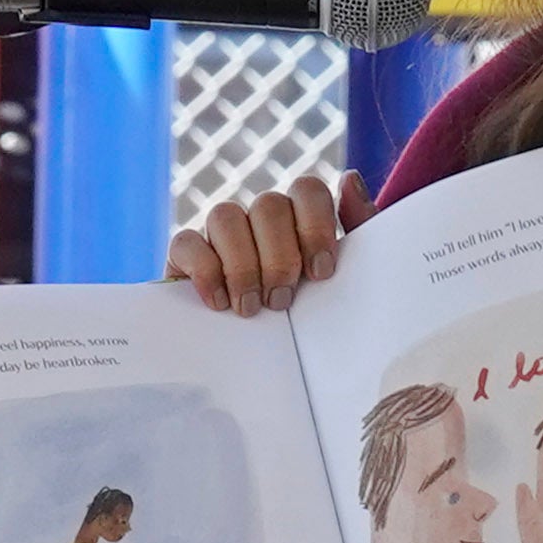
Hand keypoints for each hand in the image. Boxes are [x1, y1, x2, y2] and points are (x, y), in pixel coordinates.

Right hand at [170, 169, 369, 314]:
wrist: (263, 365)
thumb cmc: (310, 316)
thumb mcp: (344, 279)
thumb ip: (358, 229)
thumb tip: (350, 178)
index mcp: (299, 217)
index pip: (307, 189)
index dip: (315, 226)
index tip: (321, 273)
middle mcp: (259, 217)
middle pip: (268, 205)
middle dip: (279, 257)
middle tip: (283, 301)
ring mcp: (220, 233)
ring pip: (224, 215)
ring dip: (242, 265)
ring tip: (251, 307)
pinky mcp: (185, 256)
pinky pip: (186, 241)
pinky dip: (205, 272)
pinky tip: (220, 303)